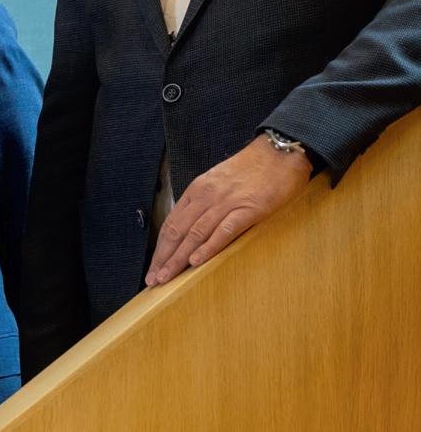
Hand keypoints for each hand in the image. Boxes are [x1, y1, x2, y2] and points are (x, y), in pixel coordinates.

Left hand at [145, 135, 312, 287]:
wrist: (279, 152)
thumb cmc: (251, 168)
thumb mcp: (218, 181)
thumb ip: (204, 202)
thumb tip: (190, 226)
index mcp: (197, 190)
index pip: (171, 223)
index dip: (160, 248)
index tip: (153, 266)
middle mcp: (206, 196)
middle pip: (178, 231)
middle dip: (163, 258)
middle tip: (153, 279)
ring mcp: (226, 203)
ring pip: (195, 234)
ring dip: (179, 258)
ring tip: (167, 277)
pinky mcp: (248, 209)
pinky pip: (224, 230)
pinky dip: (209, 247)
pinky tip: (196, 261)